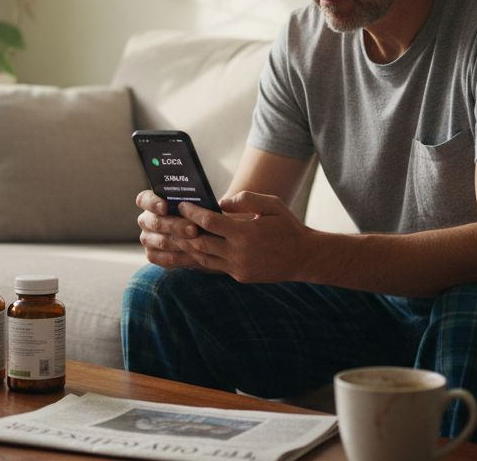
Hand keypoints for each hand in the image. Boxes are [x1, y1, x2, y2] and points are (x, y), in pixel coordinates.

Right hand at [135, 189, 205, 269]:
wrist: (203, 233)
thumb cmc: (198, 212)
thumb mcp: (197, 203)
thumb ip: (195, 201)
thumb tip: (213, 202)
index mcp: (150, 202)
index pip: (144, 200)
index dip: (152, 203)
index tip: (165, 207)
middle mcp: (146, 220)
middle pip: (155, 222)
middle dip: (175, 226)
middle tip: (193, 229)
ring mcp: (148, 238)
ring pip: (161, 241)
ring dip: (180, 243)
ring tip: (199, 242)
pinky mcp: (153, 255)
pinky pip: (165, 258)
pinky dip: (181, 257)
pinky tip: (195, 256)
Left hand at [175, 191, 313, 283]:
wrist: (305, 258)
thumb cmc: (288, 226)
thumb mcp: (272, 204)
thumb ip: (245, 199)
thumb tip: (220, 202)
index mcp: (246, 233)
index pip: (209, 222)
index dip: (192, 213)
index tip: (183, 205)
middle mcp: (239, 253)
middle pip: (199, 242)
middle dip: (183, 231)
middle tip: (171, 220)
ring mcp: (238, 267)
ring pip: (203, 258)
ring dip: (188, 246)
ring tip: (177, 234)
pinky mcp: (240, 276)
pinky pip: (214, 266)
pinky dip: (201, 256)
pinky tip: (194, 247)